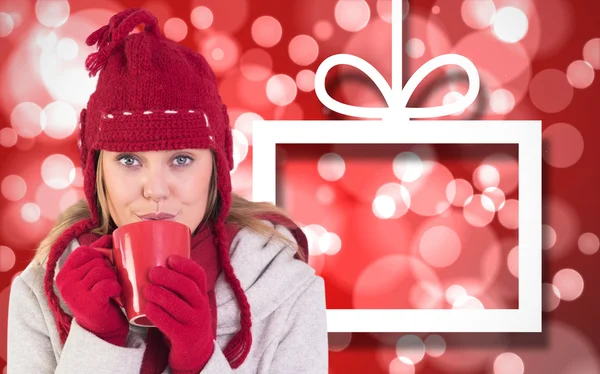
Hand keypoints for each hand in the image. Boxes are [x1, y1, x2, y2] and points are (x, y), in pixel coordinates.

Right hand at [56, 246, 128, 345]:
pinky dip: (116, 288)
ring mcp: (75, 291)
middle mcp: (64, 281)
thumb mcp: (93, 276)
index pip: (85, 250)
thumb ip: (97, 255)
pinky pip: (108, 284)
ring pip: (103, 271)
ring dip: (113, 280)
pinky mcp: (88, 301)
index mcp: (64, 273)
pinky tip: (113, 297)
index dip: (100, 256)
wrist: (103, 329)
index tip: (103, 270)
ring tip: (110, 291)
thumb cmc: (99, 299)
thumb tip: (107, 236)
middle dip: (108, 270)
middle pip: (96, 260)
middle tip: (107, 284)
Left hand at [144, 255, 213, 372]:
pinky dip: (158, 314)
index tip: (170, 259)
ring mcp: (194, 323)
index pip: (199, 276)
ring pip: (178, 305)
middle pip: (188, 287)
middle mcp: (201, 308)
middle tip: (152, 273)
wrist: (196, 353)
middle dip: (169, 277)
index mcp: (201, 296)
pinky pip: (170, 324)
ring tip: (146, 289)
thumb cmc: (185, 321)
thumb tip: (151, 263)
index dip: (186, 265)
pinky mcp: (185, 338)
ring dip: (160, 294)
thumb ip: (177, 289)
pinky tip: (147, 308)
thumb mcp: (189, 304)